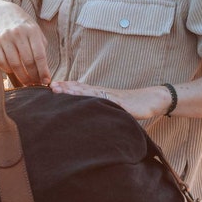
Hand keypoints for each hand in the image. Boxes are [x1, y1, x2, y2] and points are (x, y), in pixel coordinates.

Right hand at [0, 1, 50, 85]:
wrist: (3, 13)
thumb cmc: (24, 27)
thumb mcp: (36, 32)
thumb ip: (41, 49)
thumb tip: (44, 72)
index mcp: (32, 31)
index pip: (39, 55)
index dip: (43, 71)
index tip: (46, 81)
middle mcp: (18, 33)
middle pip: (27, 62)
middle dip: (33, 76)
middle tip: (36, 84)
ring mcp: (4, 38)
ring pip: (14, 64)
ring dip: (21, 77)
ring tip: (27, 82)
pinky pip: (1, 62)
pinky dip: (8, 70)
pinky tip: (14, 72)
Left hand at [50, 81, 171, 119]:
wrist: (150, 100)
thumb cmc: (131, 105)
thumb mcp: (112, 106)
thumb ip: (100, 108)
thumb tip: (87, 116)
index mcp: (100, 93)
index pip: (80, 88)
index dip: (67, 87)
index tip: (52, 86)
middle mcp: (103, 92)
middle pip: (81, 88)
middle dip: (66, 87)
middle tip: (51, 86)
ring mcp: (111, 96)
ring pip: (90, 92)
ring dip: (75, 90)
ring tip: (62, 89)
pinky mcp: (120, 103)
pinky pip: (106, 100)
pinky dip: (95, 99)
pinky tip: (86, 98)